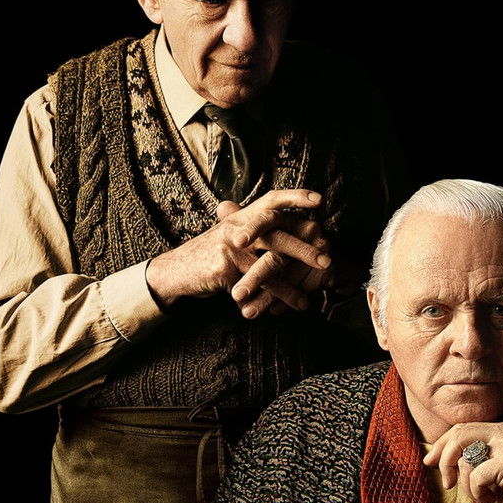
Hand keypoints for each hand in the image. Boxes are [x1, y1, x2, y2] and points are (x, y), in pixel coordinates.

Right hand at [146, 189, 330, 316]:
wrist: (175, 272)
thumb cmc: (205, 256)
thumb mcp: (226, 236)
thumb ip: (250, 229)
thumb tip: (278, 225)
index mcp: (241, 217)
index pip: (270, 200)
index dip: (294, 197)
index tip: (319, 200)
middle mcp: (237, 227)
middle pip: (277, 233)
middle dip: (304, 247)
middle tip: (327, 258)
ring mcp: (231, 246)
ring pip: (271, 262)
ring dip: (293, 281)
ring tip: (310, 293)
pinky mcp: (225, 268)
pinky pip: (258, 285)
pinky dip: (277, 297)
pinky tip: (293, 305)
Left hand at [423, 422, 502, 502]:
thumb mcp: (482, 472)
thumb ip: (464, 457)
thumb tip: (431, 456)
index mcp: (498, 430)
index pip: (460, 428)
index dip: (441, 445)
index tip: (429, 462)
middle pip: (459, 436)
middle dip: (446, 461)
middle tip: (447, 484)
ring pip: (465, 459)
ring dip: (466, 486)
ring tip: (482, 496)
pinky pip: (475, 476)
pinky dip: (477, 493)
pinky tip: (491, 500)